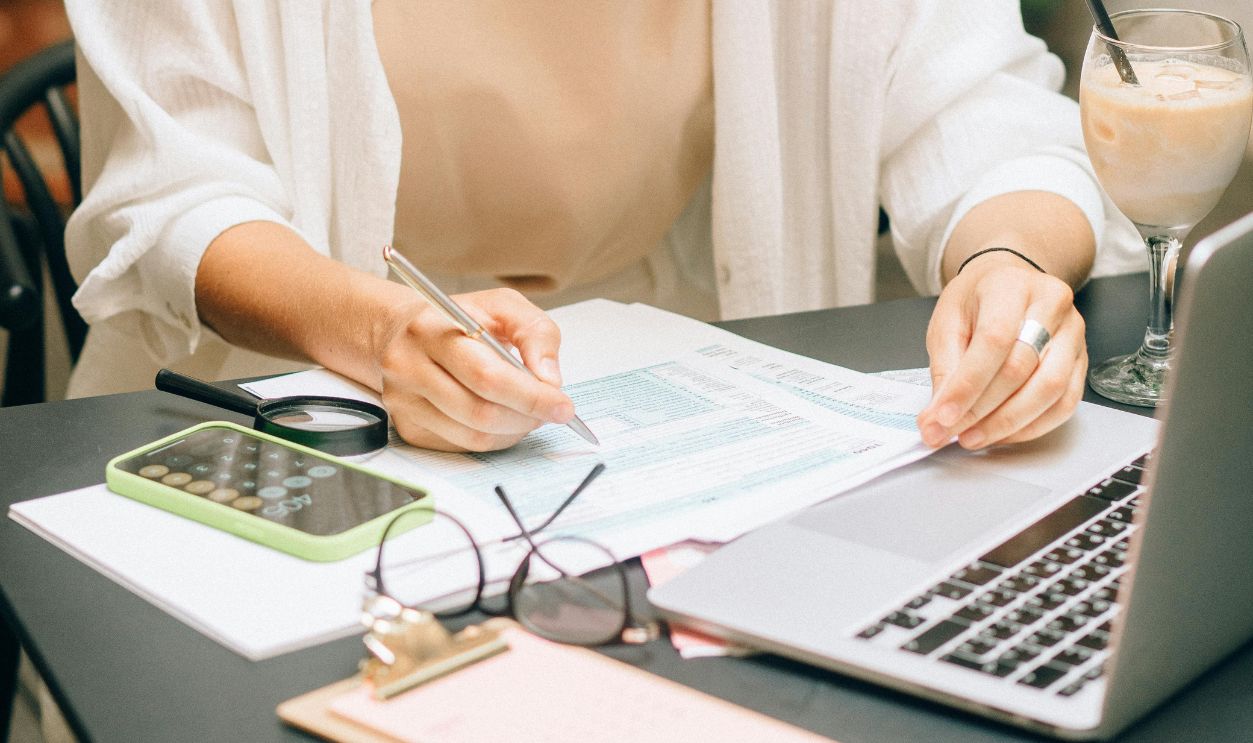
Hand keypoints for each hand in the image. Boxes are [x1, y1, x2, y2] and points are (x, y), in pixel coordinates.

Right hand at [372, 288, 574, 451]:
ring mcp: (404, 402)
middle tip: (551, 411)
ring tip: (529, 413)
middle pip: (480, 412)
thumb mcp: (502, 306)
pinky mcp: (408, 427)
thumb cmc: (460, 318)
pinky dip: (494, 438)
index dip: (531, 396)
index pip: (487, 376)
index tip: (563, 406)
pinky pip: (462, 446)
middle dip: (527, 417)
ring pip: (473, 436)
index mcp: (431, 330)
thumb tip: (550, 380)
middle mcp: (408, 367)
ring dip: (514, 431)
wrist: (401, 331)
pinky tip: (503, 419)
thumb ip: (535, 333)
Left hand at [917, 254, 1087, 448]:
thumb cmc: (977, 301)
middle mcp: (1051, 305)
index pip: (994, 340)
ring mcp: (1073, 332)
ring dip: (1008, 423)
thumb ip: (944, 369)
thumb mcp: (947, 322)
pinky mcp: (1082, 359)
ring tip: (973, 437)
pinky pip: (1066, 403)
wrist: (1008, 283)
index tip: (942, 417)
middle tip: (949, 432)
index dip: (967, 385)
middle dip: (981, 410)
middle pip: (1021, 368)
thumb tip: (936, 418)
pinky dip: (1032, 426)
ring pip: (1050, 389)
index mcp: (1010, 286)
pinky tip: (1003, 433)